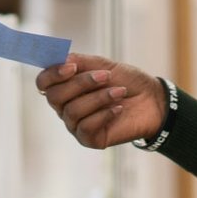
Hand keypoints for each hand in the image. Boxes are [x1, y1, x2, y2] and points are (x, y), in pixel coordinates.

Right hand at [35, 53, 167, 148]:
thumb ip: (80, 61)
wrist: (153, 100)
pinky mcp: (88, 139)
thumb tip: (60, 58)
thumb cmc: (126, 82)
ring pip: (72, 111)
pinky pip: (85, 127)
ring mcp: (75, 124)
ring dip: (99, 98)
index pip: (43, 83)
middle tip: (106, 76)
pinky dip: (104, 114)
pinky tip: (118, 108)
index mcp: (66, 87)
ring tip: (120, 91)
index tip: (72, 66)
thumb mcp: (104, 65)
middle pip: (55, 96)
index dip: (52, 74)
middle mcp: (65, 107)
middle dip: (81, 83)